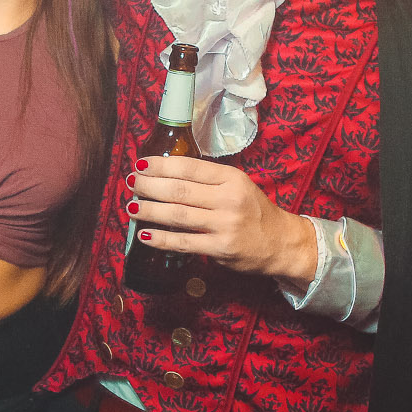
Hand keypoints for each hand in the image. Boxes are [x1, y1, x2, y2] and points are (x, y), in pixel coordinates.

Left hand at [127, 155, 317, 284]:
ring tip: (130, 206)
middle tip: (130, 183)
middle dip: (150, 186)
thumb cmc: (253, 211)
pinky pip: (184, 242)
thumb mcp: (237, 186)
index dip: (162, 165)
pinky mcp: (221, 248)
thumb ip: (208, 181)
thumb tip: (164, 175)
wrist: (280, 242)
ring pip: (179, 215)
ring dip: (150, 210)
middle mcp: (228, 199)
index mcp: (231, 178)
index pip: (190, 168)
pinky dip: (162, 239)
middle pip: (180, 190)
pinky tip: (145, 235)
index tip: (140, 163)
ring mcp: (225, 224)